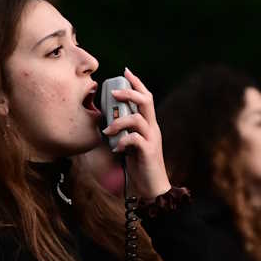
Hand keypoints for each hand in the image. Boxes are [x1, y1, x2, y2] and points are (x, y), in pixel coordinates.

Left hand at [101, 68, 171, 199]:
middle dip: (129, 92)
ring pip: (137, 119)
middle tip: (113, 91)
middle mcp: (153, 129)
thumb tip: (107, 125)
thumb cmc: (140, 167)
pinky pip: (135, 139)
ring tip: (107, 130)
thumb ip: (124, 134)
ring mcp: (152, 139)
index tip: (126, 71)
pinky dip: (122, 141)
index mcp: (149, 126)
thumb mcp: (131, 147)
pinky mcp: (148, 152)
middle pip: (146, 101)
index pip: (146, 98)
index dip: (137, 83)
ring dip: (119, 122)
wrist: (153, 188)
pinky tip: (116, 149)